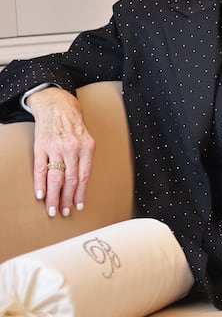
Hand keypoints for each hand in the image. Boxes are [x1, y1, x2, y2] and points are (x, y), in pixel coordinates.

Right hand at [26, 89, 94, 216]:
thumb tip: (81, 184)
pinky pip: (40, 168)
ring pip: (55, 177)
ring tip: (52, 209)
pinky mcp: (41, 145)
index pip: (84, 176)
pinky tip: (40, 195)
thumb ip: (85, 160)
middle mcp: (72, 148)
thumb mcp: (86, 139)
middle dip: (67, 199)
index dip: (80, 194)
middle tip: (64, 212)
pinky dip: (40, 183)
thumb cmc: (73, 124)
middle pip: (70, 180)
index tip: (78, 206)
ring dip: (53, 196)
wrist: (57, 105)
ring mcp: (55, 147)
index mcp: (87, 148)